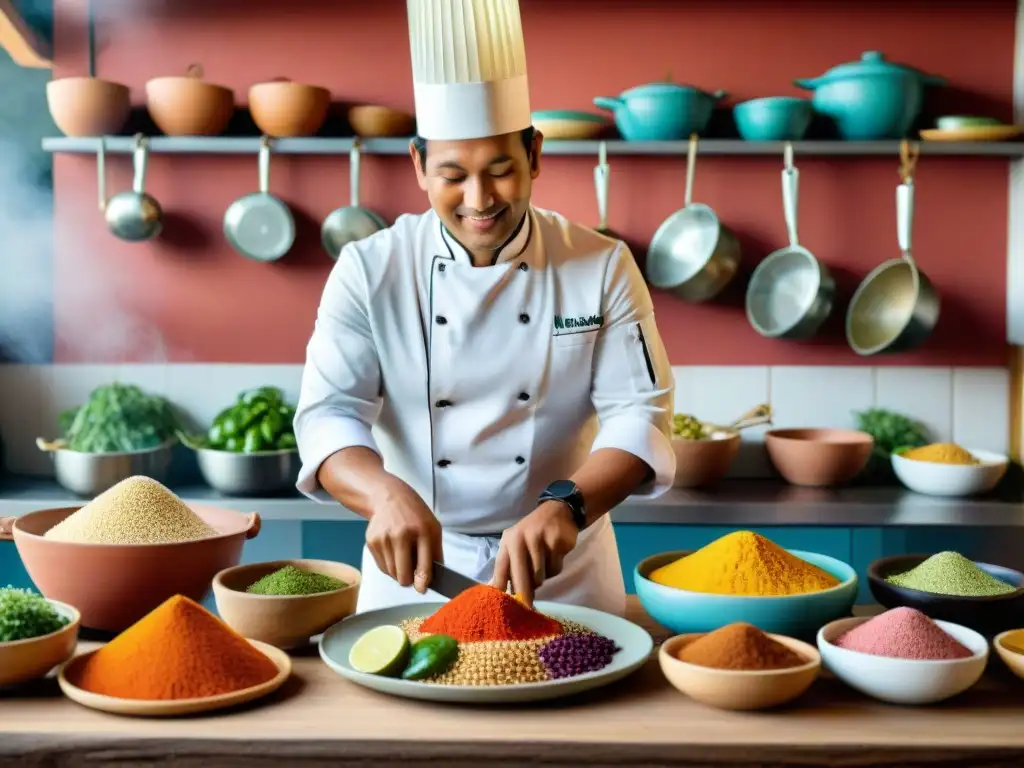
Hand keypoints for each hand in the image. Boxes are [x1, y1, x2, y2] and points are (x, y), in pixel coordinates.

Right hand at [365, 478, 442, 592]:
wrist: (388, 497)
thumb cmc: (415, 515)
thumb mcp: (433, 527)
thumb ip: (435, 553)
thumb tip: (432, 579)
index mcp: (422, 532)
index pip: (423, 565)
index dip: (423, 581)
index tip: (422, 588)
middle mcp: (401, 535)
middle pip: (403, 576)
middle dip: (409, 579)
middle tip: (412, 572)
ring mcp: (384, 539)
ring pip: (392, 574)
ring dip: (398, 571)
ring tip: (402, 555)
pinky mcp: (371, 541)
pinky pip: (382, 567)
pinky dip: (389, 565)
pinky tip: (393, 551)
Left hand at [491, 501, 577, 607]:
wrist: (558, 511)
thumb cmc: (533, 534)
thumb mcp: (517, 544)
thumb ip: (509, 565)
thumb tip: (496, 589)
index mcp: (507, 542)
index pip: (501, 569)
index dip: (501, 588)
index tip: (503, 606)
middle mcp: (520, 539)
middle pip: (521, 576)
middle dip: (524, 594)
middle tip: (528, 609)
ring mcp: (539, 539)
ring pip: (540, 575)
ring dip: (543, 576)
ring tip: (544, 562)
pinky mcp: (556, 541)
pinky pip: (555, 568)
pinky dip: (555, 567)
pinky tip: (555, 555)